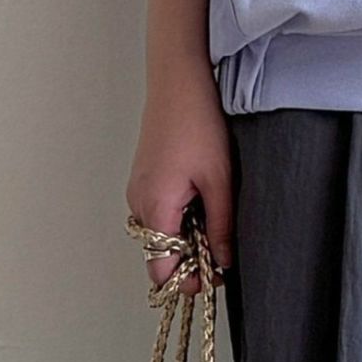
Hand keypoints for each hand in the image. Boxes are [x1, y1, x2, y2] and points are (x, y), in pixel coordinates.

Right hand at [125, 58, 233, 295]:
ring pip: (160, 232)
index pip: (160, 269)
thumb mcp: (220, 179)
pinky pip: (159, 211)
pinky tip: (204, 197)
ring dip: (186, 235)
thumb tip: (223, 261)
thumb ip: (220, 225)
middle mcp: (138, 202)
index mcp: (154, 208)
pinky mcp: (146, 177)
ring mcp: (139, 189)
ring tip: (216, 215)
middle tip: (223, 248)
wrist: (180, 80)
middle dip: (189, 259)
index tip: (216, 278)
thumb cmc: (198, 122)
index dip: (188, 281)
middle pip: (159, 253)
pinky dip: (180, 215)